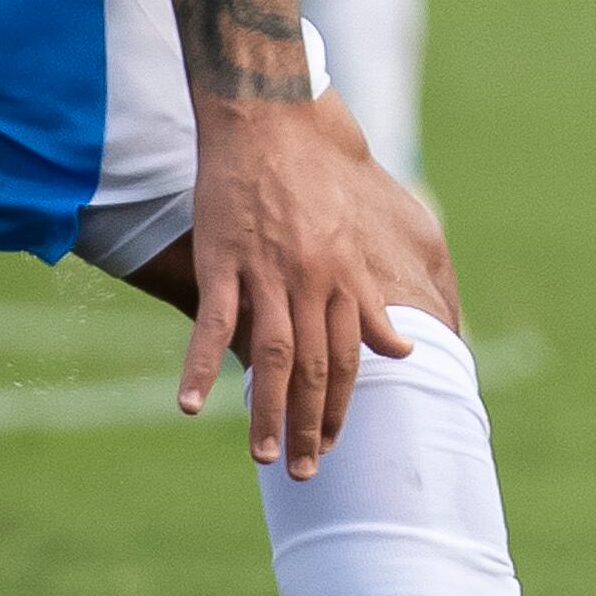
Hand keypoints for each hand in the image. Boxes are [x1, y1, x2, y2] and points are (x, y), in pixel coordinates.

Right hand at [180, 89, 459, 474]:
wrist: (270, 121)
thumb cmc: (313, 178)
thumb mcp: (354, 239)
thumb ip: (372, 302)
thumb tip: (405, 348)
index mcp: (346, 279)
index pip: (350, 360)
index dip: (344, 406)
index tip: (337, 444)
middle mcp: (314, 282)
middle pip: (317, 369)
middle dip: (314, 426)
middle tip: (307, 474)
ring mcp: (268, 273)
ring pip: (275, 356)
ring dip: (270, 412)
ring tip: (266, 457)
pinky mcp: (226, 260)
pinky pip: (215, 323)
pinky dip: (201, 366)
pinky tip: (190, 406)